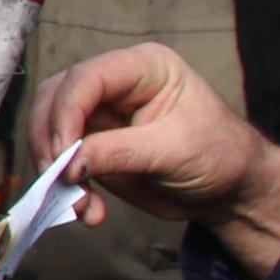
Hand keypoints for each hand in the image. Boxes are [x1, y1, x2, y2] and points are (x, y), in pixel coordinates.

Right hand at [26, 42, 279, 273]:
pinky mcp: (93, 145)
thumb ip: (117, 152)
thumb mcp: (173, 151)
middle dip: (51, 142)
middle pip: (56, 99)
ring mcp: (100, 114)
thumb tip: (68, 164)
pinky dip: (65, 187)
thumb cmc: (217, 155)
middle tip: (61, 181)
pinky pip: (62, 161)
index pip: (86, 78)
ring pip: (49, 129)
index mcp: (142, 67)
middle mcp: (114, 84)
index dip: (66, 113)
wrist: (229, 189)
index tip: (64, 156)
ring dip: (55, 169)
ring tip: (79, 204)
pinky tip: (89, 211)